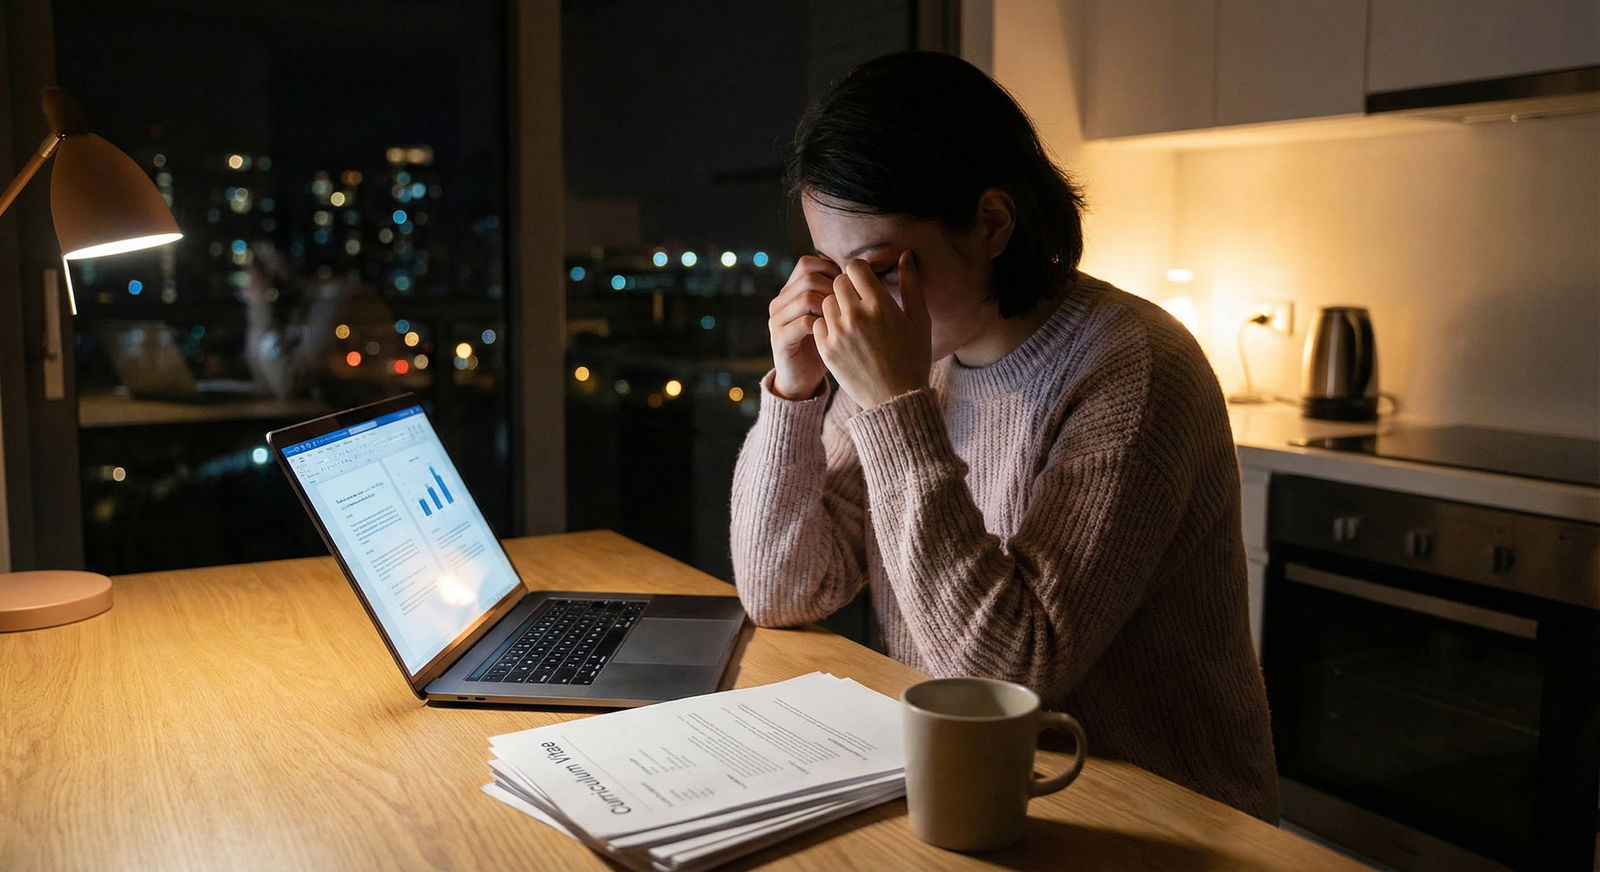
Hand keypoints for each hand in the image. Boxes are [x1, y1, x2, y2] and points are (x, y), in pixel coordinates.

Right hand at [767, 256, 840, 399]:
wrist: (803, 379)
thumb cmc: (824, 344)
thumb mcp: (831, 314)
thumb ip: (836, 292)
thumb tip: (859, 269)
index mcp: (789, 291)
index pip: (807, 263)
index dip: (831, 270)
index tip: (850, 287)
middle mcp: (779, 302)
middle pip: (807, 276)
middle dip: (833, 287)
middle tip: (849, 304)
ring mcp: (777, 320)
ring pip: (805, 297)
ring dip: (830, 305)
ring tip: (843, 318)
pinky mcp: (779, 340)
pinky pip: (803, 323)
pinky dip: (823, 325)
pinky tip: (835, 333)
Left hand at [813, 251, 930, 408]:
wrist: (896, 398)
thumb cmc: (913, 358)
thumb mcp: (920, 320)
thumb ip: (911, 284)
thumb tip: (905, 254)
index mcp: (880, 305)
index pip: (855, 267)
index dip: (860, 271)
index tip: (866, 282)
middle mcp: (855, 316)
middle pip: (838, 282)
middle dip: (848, 287)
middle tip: (859, 301)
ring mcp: (838, 333)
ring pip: (826, 301)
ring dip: (836, 305)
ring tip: (852, 319)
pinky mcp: (826, 349)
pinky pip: (818, 323)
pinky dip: (827, 324)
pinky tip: (843, 334)